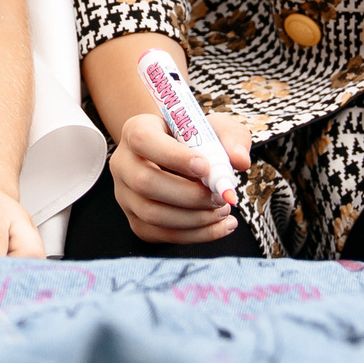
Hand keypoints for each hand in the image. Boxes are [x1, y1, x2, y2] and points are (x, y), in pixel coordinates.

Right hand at [109, 110, 250, 244]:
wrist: (181, 159)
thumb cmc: (196, 140)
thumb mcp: (216, 128)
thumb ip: (231, 137)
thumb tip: (239, 160)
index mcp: (137, 130)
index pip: (144, 140)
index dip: (173, 156)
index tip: (205, 167)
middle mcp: (123, 163)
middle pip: (145, 182)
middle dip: (189, 195)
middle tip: (221, 197)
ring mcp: (126, 195)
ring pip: (152, 214)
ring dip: (194, 218)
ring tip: (223, 210)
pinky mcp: (136, 221)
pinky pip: (161, 234)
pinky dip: (196, 235)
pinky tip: (220, 225)